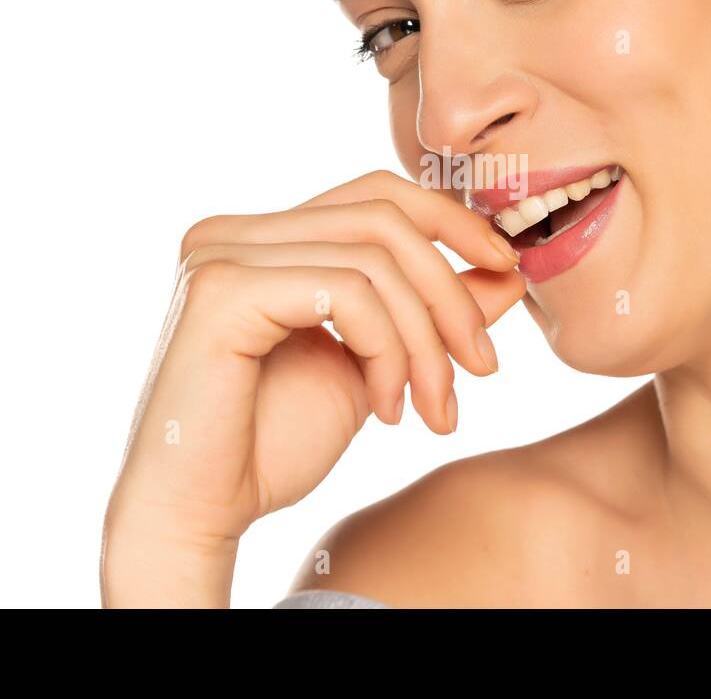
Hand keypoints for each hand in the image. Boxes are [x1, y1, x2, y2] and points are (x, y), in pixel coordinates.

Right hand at [104, 170, 525, 548]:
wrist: (201, 515)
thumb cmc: (272, 446)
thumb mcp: (374, 364)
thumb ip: (426, 311)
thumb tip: (505, 270)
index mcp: (263, 238)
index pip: (376, 194)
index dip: (451, 222)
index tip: (508, 271)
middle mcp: (234, 231)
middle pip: (384, 216)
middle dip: (450, 291)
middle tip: (482, 366)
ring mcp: (220, 252)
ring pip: (373, 257)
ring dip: (425, 338)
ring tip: (432, 407)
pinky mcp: (220, 289)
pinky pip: (344, 292)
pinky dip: (387, 350)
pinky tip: (384, 410)